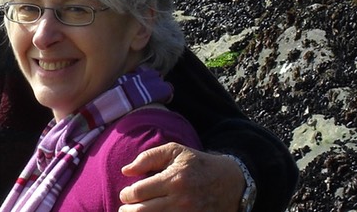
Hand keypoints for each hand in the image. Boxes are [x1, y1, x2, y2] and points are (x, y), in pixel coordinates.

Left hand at [119, 143, 244, 210]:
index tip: (125, 194)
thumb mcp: (175, 151)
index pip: (139, 192)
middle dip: (128, 210)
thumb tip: (126, 171)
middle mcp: (181, 200)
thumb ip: (148, 158)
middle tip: (125, 207)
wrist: (231, 182)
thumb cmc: (198, 164)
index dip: (126, 194)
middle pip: (143, 211)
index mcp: (174, 179)